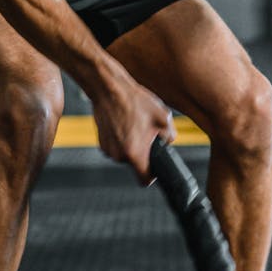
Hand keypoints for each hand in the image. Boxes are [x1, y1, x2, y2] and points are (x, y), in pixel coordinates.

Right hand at [89, 67, 176, 185]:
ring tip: (134, 125)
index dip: (152, 175)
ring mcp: (108, 149)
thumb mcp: (163, 117)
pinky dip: (121, 139)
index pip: (144, 180)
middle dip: (143, 152)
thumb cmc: (134, 102)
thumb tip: (168, 142)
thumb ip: (170, 136)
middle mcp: (118, 155)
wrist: (109, 89)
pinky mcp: (101, 142)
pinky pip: (116, 147)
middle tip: (146, 133)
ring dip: (131, 145)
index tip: (155, 168)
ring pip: (125, 155)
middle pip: (136, 164)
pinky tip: (124, 124)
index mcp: (135, 153)